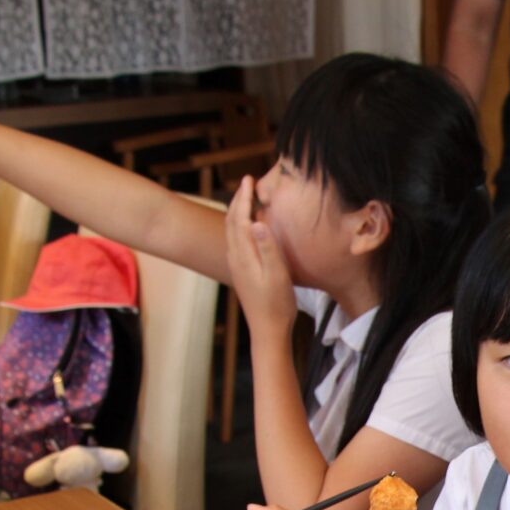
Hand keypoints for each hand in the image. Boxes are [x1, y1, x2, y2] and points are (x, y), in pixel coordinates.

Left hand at [224, 175, 297, 345]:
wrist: (267, 331)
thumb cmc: (277, 304)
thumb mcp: (277, 275)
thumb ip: (268, 247)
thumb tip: (258, 221)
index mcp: (244, 255)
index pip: (240, 218)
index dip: (244, 197)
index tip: (249, 179)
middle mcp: (236, 257)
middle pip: (232, 221)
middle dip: (238, 200)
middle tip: (248, 183)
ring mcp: (237, 265)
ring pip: (232, 230)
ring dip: (238, 211)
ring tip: (247, 198)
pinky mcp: (241, 272)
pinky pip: (236, 240)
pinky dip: (240, 225)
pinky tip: (249, 226)